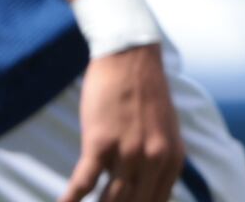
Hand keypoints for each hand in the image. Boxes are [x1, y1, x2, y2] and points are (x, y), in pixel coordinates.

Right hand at [60, 45, 183, 201]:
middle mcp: (156, 159)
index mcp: (173, 158)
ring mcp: (130, 153)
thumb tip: (147, 190)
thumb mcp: (165, 130)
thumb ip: (160, 161)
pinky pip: (84, 184)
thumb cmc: (144, 93)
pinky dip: (71, 200)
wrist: (132, 57)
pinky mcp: (102, 144)